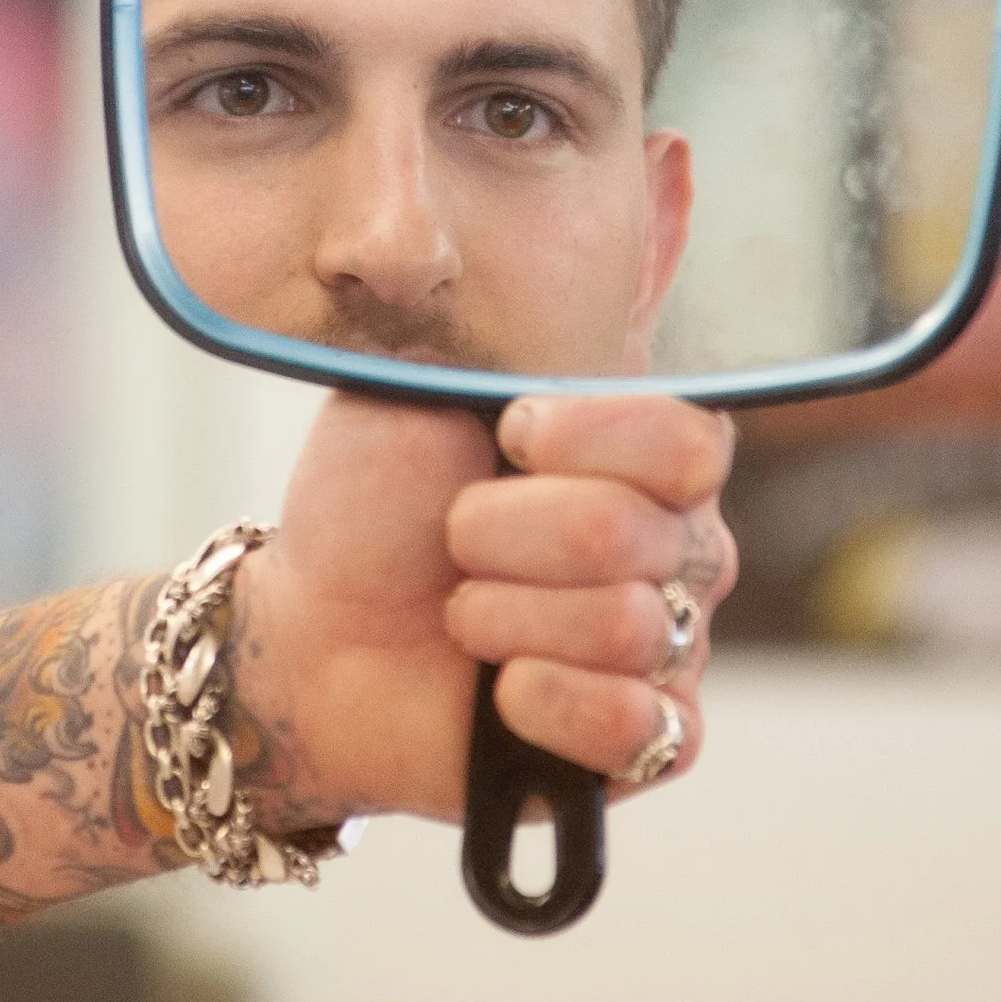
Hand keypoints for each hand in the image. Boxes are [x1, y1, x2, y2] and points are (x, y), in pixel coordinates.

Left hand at [229, 390, 735, 825]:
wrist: (313, 638)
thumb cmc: (372, 512)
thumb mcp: (417, 396)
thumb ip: (506, 347)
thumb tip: (622, 256)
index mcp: (643, 458)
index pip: (687, 441)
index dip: (590, 438)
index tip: (508, 436)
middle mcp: (678, 549)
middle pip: (634, 532)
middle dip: (500, 534)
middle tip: (451, 544)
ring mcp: (672, 650)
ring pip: (625, 628)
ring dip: (503, 619)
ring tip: (459, 618)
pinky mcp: (647, 745)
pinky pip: (637, 725)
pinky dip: (548, 703)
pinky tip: (501, 696)